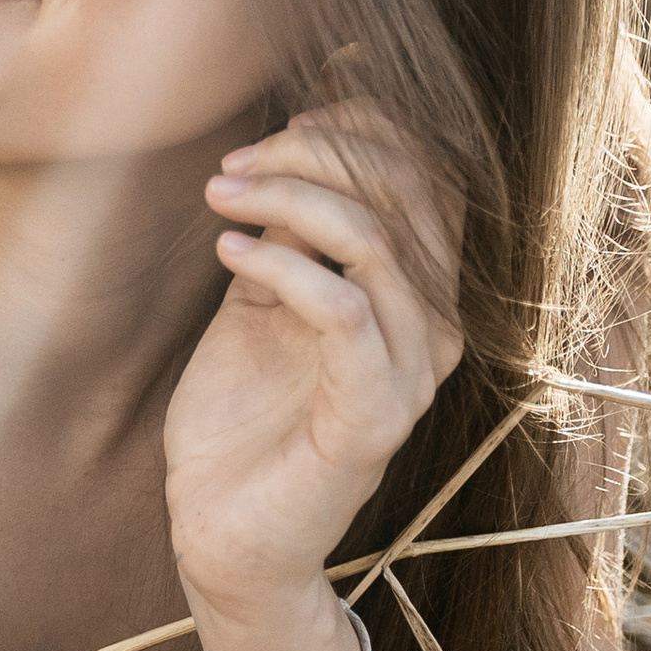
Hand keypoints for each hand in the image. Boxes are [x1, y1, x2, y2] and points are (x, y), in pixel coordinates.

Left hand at [165, 101, 462, 631]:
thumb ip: (287, 226)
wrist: (225, 531)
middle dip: (316, 151)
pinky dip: (280, 263)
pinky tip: (226, 250)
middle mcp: (432, 327)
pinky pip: (342, 310)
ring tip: (219, 194)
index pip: (427, 172)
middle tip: (236, 162)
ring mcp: (410, 375)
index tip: (279, 118)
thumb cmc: (243, 412)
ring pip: (377, 241)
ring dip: (287, 198)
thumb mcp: (262, 295)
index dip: (364, 122)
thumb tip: (291, 132)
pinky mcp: (373, 417)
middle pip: (408, 191)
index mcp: (419, 291)